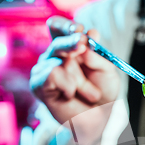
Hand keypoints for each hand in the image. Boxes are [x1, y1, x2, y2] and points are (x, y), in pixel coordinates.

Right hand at [30, 16, 119, 143]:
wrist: (99, 119)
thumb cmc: (103, 93)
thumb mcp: (106, 70)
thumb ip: (96, 55)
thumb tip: (85, 37)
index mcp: (70, 47)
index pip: (59, 27)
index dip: (65, 26)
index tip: (78, 29)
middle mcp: (55, 55)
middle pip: (58, 41)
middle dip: (72, 43)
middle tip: (82, 45)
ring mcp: (44, 69)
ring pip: (61, 62)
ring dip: (80, 80)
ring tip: (89, 93)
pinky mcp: (38, 84)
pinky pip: (53, 74)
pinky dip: (68, 86)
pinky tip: (70, 95)